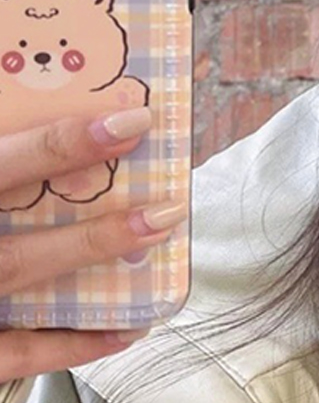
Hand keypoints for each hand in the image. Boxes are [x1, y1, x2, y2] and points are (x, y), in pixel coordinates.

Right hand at [0, 108, 188, 381]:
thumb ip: (10, 150)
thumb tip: (37, 103)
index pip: (6, 164)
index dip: (69, 143)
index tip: (133, 122)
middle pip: (17, 240)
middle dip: (94, 226)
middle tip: (164, 208)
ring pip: (20, 282)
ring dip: (91, 262)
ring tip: (154, 239)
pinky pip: (15, 355)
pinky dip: (73, 344)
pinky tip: (125, 328)